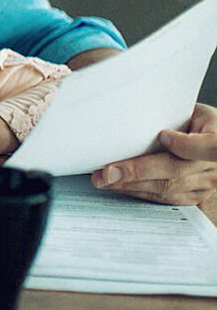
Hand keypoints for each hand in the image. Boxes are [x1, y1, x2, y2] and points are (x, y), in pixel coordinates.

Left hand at [92, 104, 216, 205]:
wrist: (212, 137)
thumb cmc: (195, 121)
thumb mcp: (191, 111)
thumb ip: (171, 115)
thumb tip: (133, 114)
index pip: (209, 146)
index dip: (185, 144)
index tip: (162, 136)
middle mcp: (214, 166)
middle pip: (175, 170)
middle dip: (136, 172)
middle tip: (108, 171)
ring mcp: (206, 184)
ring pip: (166, 188)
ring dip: (130, 185)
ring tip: (104, 179)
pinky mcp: (194, 197)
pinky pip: (164, 198)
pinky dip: (137, 191)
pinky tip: (118, 185)